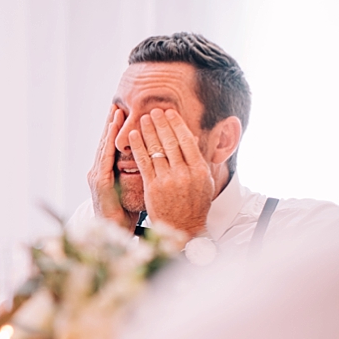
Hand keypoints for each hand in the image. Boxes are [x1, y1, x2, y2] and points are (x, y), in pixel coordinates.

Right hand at [86, 106, 134, 227]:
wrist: (115, 233)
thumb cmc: (128, 210)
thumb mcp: (138, 186)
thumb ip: (145, 170)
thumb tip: (162, 157)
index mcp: (110, 171)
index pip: (116, 145)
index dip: (120, 128)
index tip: (127, 110)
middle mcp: (101, 171)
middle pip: (107, 142)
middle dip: (112, 123)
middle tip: (117, 103)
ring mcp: (97, 177)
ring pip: (104, 148)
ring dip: (109, 130)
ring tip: (115, 113)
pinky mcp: (99, 185)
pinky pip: (104, 161)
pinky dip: (108, 146)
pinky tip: (111, 135)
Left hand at [127, 108, 214, 236]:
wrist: (183, 228)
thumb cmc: (194, 205)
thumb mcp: (203, 182)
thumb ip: (198, 159)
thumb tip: (192, 137)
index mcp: (199, 170)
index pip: (187, 140)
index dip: (176, 124)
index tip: (169, 112)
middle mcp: (184, 174)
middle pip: (171, 142)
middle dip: (161, 123)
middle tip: (154, 110)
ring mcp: (168, 180)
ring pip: (156, 149)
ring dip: (149, 131)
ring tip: (143, 118)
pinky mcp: (153, 187)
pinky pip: (144, 162)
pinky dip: (139, 147)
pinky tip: (134, 135)